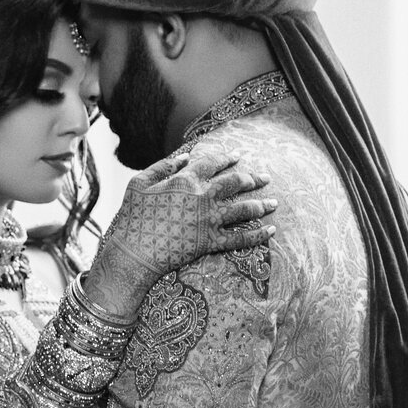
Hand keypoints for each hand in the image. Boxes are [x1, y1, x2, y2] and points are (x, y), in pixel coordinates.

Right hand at [85, 149, 277, 315]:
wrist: (133, 252)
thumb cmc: (132, 216)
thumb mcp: (139, 183)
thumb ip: (163, 167)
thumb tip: (185, 157)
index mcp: (185, 180)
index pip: (212, 163)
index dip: (227, 158)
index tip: (238, 156)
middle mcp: (202, 197)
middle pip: (235, 183)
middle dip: (253, 179)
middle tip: (265, 177)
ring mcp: (208, 221)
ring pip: (243, 209)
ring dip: (261, 204)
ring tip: (274, 203)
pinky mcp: (210, 242)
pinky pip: (240, 238)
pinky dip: (258, 235)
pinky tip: (271, 231)